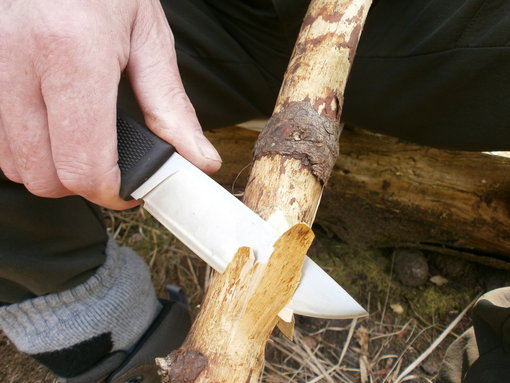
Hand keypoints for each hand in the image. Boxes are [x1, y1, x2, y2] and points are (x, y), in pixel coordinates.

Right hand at [0, 0, 220, 209]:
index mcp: (72, 54)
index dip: (112, 191)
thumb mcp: (148, 38)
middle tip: (111, 165)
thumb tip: (197, 160)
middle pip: (46, 176)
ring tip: (82, 142)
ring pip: (15, 166)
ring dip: (53, 169)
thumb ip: (170, 107)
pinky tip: (53, 128)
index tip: (131, 187)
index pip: (83, 163)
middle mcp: (18, 63)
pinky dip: (27, 150)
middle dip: (84, 183)